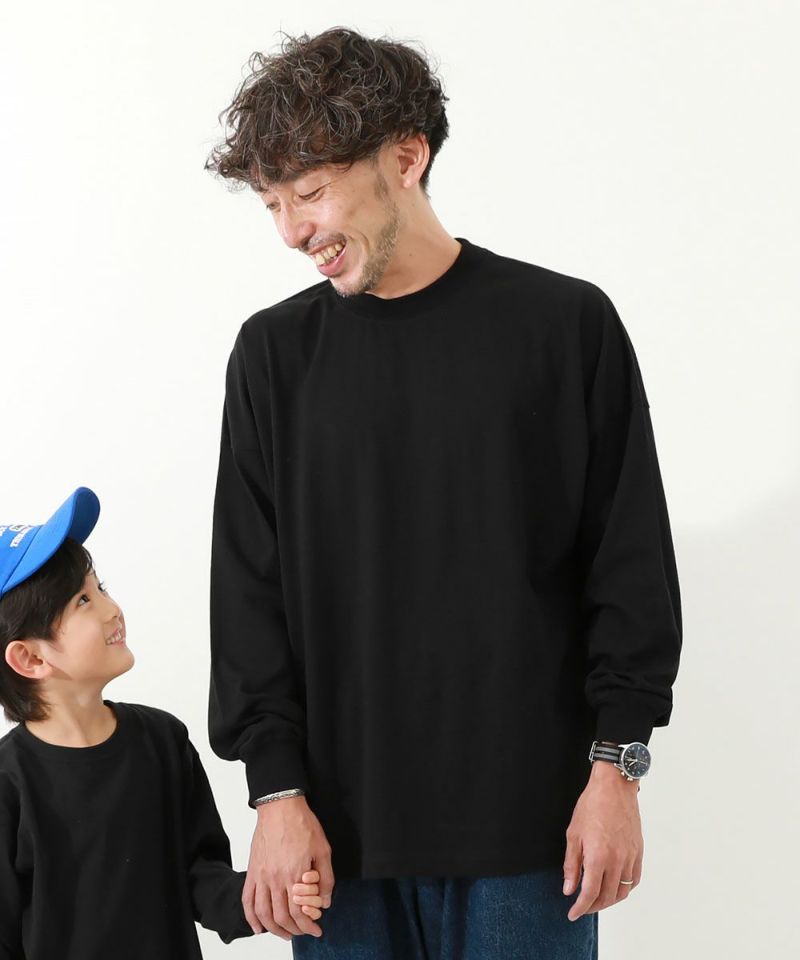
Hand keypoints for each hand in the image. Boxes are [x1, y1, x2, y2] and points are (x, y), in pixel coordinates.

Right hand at [242, 795, 334, 939]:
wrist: (280, 807)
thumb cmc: (302, 824)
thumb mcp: (323, 849)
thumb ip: (326, 878)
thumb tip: (325, 902)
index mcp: (295, 874)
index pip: (299, 912)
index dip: (308, 926)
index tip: (316, 930)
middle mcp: (276, 878)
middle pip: (282, 916)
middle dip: (294, 930)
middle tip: (303, 932)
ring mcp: (261, 876)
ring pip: (264, 913)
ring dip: (274, 929)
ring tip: (285, 933)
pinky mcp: (252, 871)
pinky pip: (247, 900)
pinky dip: (251, 918)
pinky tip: (258, 928)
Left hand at [562, 760, 642, 920]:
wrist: (614, 787)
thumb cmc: (591, 806)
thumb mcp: (573, 834)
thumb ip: (571, 864)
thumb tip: (569, 888)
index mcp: (598, 857)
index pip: (590, 894)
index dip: (580, 907)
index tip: (572, 913)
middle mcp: (617, 861)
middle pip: (607, 897)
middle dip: (593, 906)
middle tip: (582, 907)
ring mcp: (630, 857)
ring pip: (622, 891)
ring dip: (609, 901)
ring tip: (597, 900)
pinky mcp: (638, 852)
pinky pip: (634, 880)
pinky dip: (624, 889)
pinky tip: (615, 887)